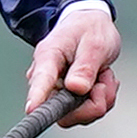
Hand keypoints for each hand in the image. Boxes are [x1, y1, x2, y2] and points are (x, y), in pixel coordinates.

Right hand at [25, 0, 122, 126]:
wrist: (90, 24)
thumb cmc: (89, 29)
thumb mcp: (94, 43)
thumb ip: (85, 66)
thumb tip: (76, 88)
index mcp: (48, 56)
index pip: (40, 80)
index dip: (37, 96)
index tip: (32, 109)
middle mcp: (47, 78)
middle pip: (62, 109)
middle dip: (91, 102)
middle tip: (104, 82)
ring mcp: (56, 91)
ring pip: (77, 113)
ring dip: (100, 99)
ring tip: (103, 74)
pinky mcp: (66, 99)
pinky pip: (86, 112)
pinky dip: (101, 99)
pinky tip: (101, 81)